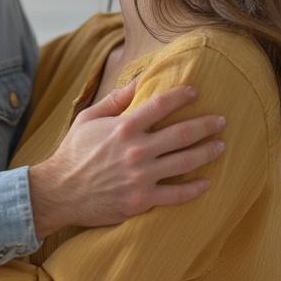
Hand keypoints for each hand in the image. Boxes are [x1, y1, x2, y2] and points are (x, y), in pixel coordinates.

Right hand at [28, 83, 225, 237]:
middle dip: (206, 125)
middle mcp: (136, 150)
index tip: (196, 92)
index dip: (182, 95)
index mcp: (124, 127)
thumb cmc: (73, 152)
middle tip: (221, 121)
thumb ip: (115, 100)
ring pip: (185, 162)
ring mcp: (141, 176)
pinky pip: (176, 194)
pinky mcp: (141, 200)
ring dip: (207, 152)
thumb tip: (139, 81)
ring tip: (220, 146)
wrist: (59, 192)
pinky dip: (195, 188)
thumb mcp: (88, 119)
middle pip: (182, 133)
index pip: (162, 104)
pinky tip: (206, 182)